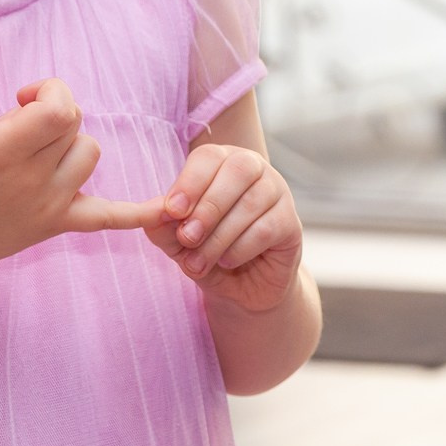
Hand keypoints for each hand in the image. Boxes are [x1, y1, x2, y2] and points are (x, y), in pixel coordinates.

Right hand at [0, 40, 148, 290]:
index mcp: (1, 155)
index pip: (59, 111)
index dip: (51, 92)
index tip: (25, 94)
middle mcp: (32, 182)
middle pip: (75, 126)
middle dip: (53, 112)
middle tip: (19, 123)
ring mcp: (50, 206)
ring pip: (89, 155)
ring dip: (70, 143)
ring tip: (34, 150)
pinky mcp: (60, 224)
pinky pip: (109, 218)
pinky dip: (138, 214)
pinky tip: (168, 212)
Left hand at [142, 144, 302, 313]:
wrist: (241, 288)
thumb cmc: (207, 251)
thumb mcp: (176, 240)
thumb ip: (162, 224)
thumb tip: (154, 213)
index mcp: (221, 162)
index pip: (209, 156)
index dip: (190, 181)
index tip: (172, 211)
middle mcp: (254, 169)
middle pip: (237, 170)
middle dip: (208, 206)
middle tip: (187, 238)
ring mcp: (277, 193)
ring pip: (251, 204)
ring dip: (219, 237)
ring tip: (198, 263)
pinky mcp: (291, 222)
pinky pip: (266, 230)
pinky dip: (240, 249)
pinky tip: (227, 261)